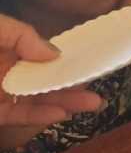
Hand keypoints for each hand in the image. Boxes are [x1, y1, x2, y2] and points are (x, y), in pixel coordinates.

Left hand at [0, 14, 103, 129]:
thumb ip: (22, 35)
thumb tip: (56, 53)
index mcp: (7, 47)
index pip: (41, 54)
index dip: (65, 59)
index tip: (90, 62)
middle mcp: (7, 71)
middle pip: (44, 79)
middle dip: (71, 84)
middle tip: (99, 87)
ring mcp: (0, 94)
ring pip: (36, 100)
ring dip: (64, 102)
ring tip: (92, 103)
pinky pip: (18, 117)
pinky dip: (39, 117)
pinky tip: (62, 114)